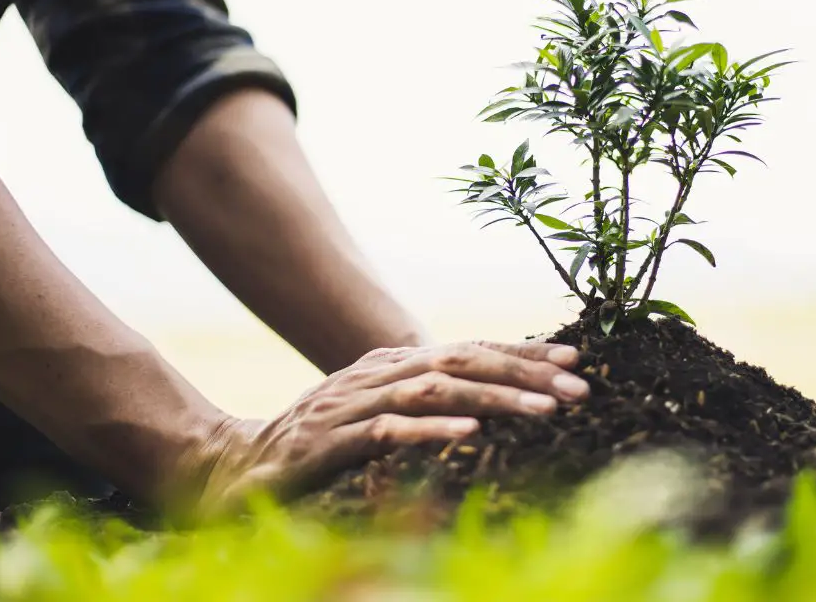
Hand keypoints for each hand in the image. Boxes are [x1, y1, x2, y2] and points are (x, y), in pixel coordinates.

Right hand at [178, 340, 589, 519]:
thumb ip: (421, 398)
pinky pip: (388, 431)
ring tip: (545, 410)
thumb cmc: (316, 441)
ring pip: (435, 390)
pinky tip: (468, 433)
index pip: (468, 350)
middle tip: (578, 387)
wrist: (237, 464)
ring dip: (495, 396)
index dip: (522, 352)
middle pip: (461, 361)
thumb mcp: (375, 411)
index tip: (575, 361)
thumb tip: (481, 395)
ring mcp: (354, 404)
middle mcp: (378, 374)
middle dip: (524, 371)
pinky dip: (430, 430)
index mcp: (393, 365)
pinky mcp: (331, 441)